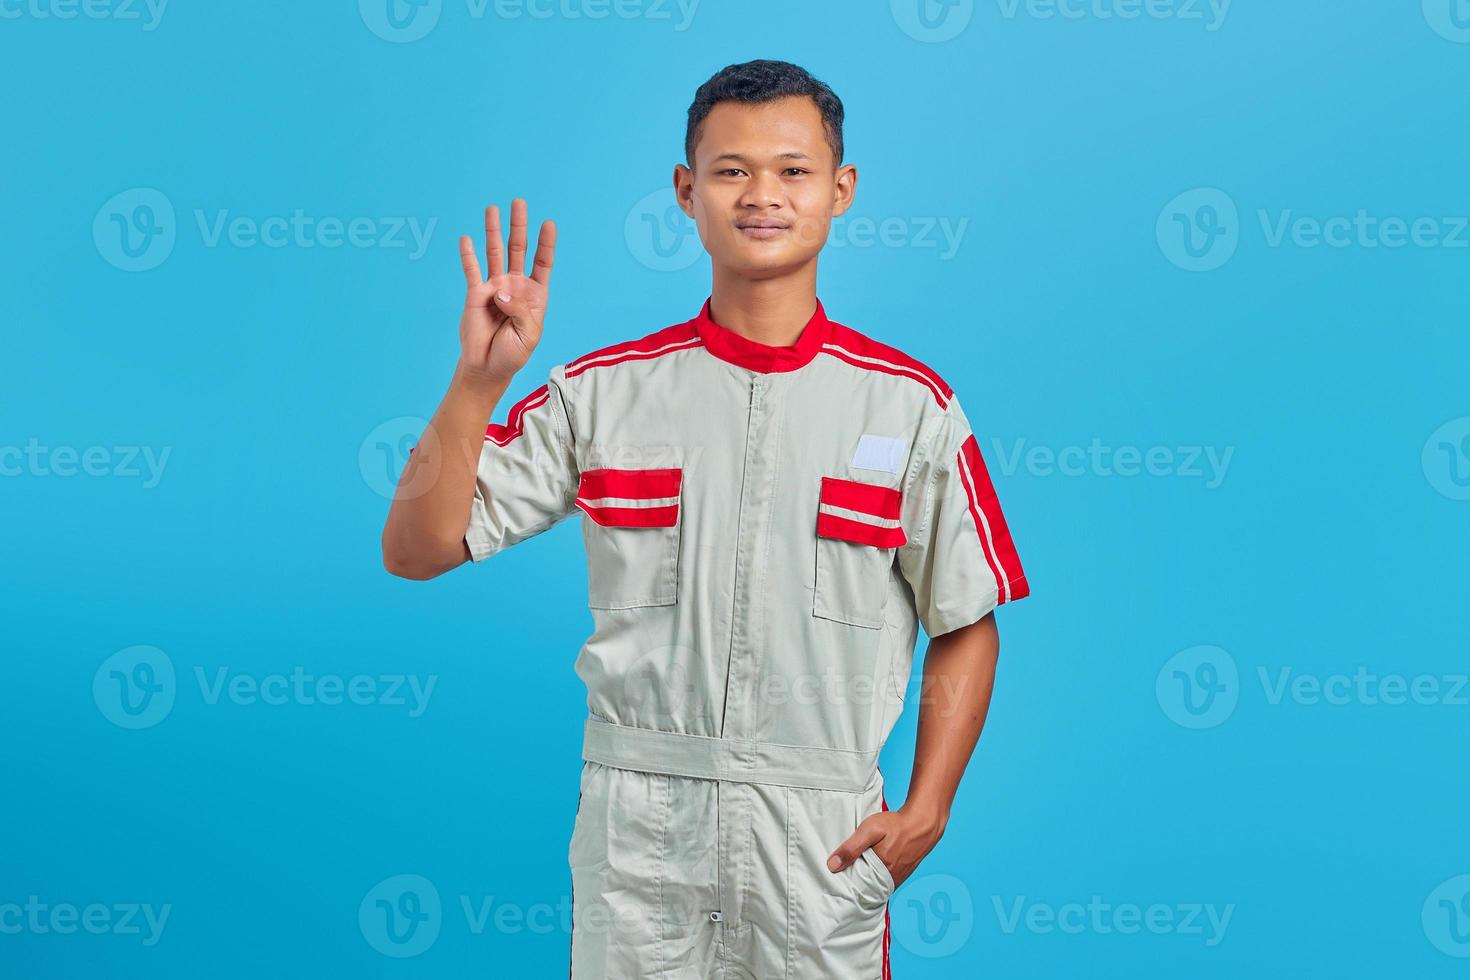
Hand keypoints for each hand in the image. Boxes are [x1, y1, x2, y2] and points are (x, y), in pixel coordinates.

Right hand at [456, 198, 555, 386]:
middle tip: (519, 202)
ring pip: (494, 253)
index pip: (542, 263)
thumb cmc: (512, 353)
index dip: (546, 243)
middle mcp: (515, 286)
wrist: (488, 367)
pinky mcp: (475, 294)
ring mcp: (494, 287)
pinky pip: (471, 271)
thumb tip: (501, 292)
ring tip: (492, 209)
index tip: (549, 223)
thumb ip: (519, 311)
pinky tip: (467, 239)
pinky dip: (468, 255)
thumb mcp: (528, 334)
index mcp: (534, 294)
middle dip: (519, 226)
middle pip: (518, 249)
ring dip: (493, 231)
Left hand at [826, 805, 946, 888]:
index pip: (857, 888)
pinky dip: (877, 877)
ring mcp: (899, 877)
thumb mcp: (870, 830)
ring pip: (877, 884)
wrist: (923, 822)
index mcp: (880, 872)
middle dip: (855, 883)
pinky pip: (886, 881)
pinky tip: (871, 867)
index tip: (836, 881)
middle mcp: (890, 879)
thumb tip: (832, 866)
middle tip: (844, 875)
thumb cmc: (896, 824)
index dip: (846, 885)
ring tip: (855, 871)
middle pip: (867, 887)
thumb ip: (851, 848)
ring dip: (867, 880)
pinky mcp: (903, 873)